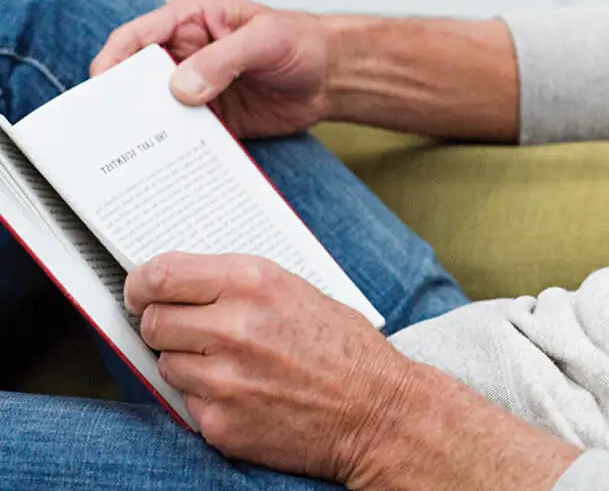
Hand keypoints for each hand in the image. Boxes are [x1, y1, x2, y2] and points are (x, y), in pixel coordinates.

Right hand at [92, 0, 334, 138]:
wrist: (334, 75)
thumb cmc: (302, 42)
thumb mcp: (266, 40)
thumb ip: (223, 59)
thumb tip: (182, 87)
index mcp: (189, 21)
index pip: (136, 37)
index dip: (113, 60)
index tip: (102, 85)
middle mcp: (185, 54)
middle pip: (136, 78)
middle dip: (122, 101)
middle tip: (113, 128)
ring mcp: (195, 89)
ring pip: (155, 110)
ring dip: (146, 130)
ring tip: (134, 154)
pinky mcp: (211, 118)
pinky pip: (182, 135)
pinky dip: (173, 149)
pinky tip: (167, 165)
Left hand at [127, 252, 581, 489]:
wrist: (378, 413)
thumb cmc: (346, 350)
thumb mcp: (299, 292)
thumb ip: (238, 286)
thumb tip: (180, 287)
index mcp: (255, 284)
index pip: (161, 275)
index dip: (142, 284)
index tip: (140, 291)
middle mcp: (234, 327)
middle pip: (154, 322)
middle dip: (166, 327)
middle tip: (192, 332)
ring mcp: (223, 379)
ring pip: (166, 365)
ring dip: (189, 365)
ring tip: (234, 366)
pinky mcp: (220, 423)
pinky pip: (187, 403)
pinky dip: (208, 400)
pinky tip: (246, 394)